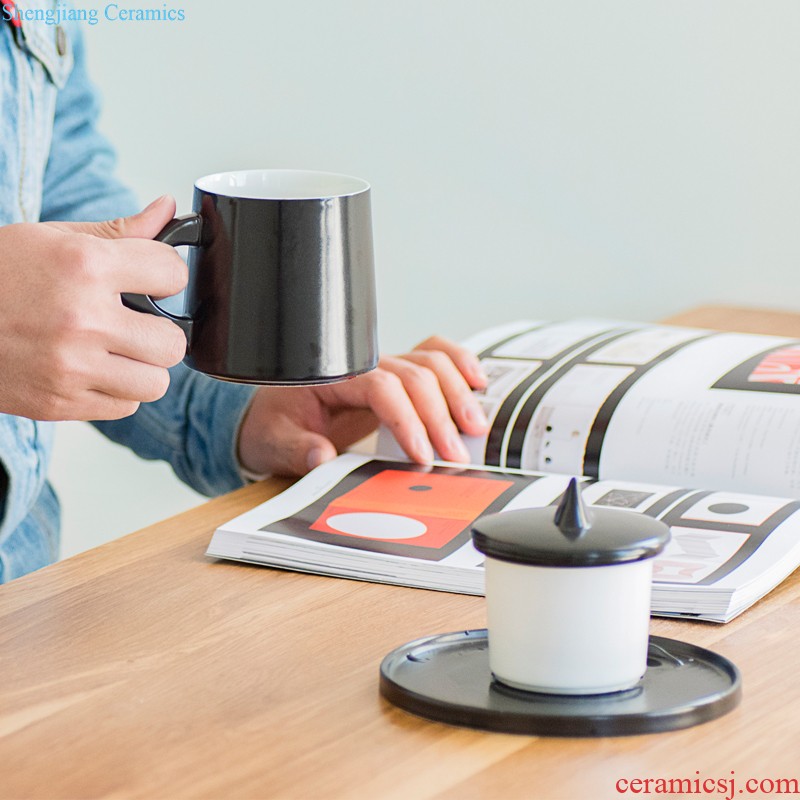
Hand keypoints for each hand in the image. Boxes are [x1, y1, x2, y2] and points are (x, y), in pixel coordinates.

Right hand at [0, 196, 187, 420]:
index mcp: (84, 267)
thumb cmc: (0, 274)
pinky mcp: (60, 403)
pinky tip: (94, 370)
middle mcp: (82, 319)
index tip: (153, 278)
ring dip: (143, 368)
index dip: (166, 275)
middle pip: (172, 342)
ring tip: (117, 351)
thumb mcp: (54, 239)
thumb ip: (120, 230)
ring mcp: (70, 367)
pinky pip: (126, 407)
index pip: (172, 274)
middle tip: (136, 323)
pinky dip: (117, 391)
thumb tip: (167, 209)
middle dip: (160, 331)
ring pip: (156, 383)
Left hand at [236, 336, 489, 476]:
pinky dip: (459, 363)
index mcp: (332, 375)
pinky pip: (433, 355)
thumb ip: (296, 449)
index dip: (406, 418)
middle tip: (454, 456)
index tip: (421, 455)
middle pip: (414, 374)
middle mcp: (362, 364)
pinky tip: (478, 382)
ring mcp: (383, 365)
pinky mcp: (397, 375)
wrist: (274, 414)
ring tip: (474, 428)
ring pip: (431, 361)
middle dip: (439, 415)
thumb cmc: (274, 425)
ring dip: (457, 392)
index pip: (381, 386)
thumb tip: (322, 456)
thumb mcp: (273, 442)